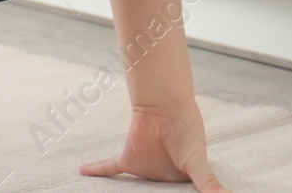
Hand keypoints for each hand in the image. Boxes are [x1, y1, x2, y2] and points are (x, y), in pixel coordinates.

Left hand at [80, 101, 229, 192]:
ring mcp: (144, 170)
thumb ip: (208, 182)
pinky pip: (109, 168)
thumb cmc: (187, 132)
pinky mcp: (128, 160)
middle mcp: (161, 177)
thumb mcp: (198, 161)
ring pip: (130, 191)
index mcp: (181, 180)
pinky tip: (82, 170)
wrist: (168, 107)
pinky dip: (95, 169)